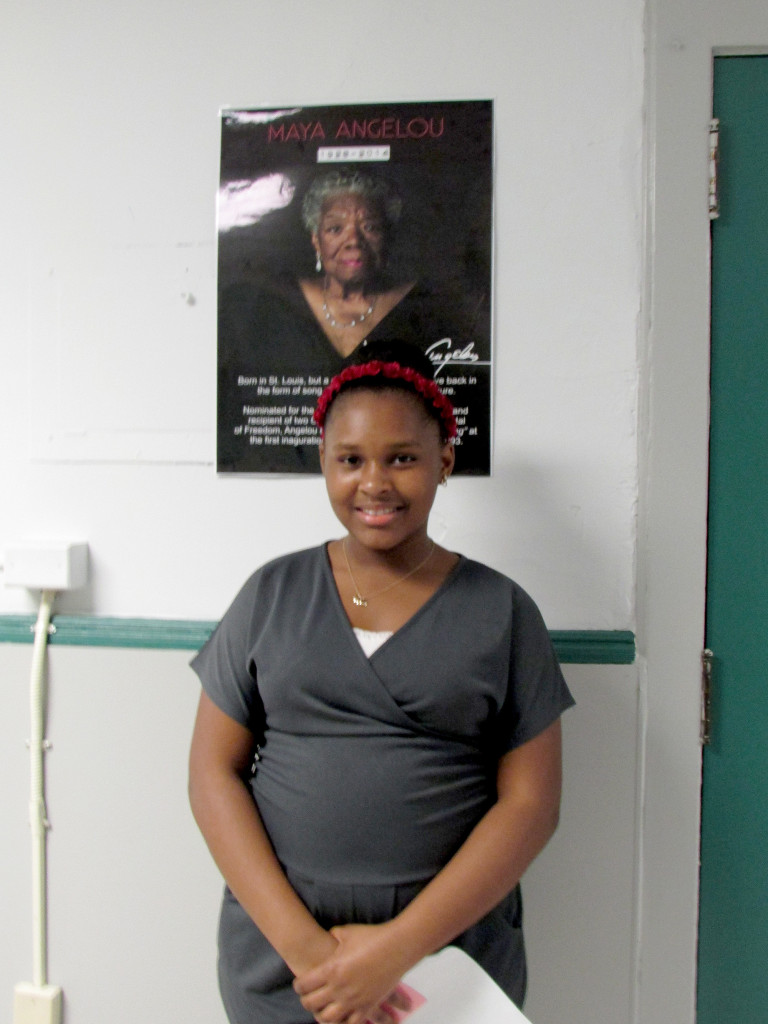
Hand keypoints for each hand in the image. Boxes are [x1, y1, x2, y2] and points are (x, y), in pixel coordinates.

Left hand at [293, 923, 412, 1023]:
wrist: (398, 945)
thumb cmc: (372, 936)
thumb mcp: (347, 932)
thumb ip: (333, 935)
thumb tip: (329, 937)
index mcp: (331, 969)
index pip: (304, 984)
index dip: (298, 985)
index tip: (299, 984)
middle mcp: (340, 988)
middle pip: (312, 1004)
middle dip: (306, 1002)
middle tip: (306, 998)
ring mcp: (354, 999)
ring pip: (328, 1018)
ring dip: (321, 1015)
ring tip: (321, 1010)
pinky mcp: (369, 1006)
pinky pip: (351, 1023)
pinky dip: (343, 1023)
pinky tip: (341, 1018)